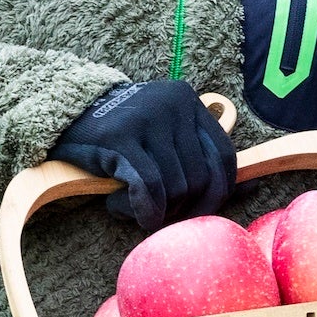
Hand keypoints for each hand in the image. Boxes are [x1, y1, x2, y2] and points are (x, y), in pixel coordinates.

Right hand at [50, 80, 235, 232]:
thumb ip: (201, 160)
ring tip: (132, 206)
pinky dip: (144, 211)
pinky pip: (148, 187)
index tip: (197, 212)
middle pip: (200, 178)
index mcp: (188, 101)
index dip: (218, 194)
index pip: (224, 157)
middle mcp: (172, 104)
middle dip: (183, 208)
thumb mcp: (164, 139)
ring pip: (176, 187)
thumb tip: (252, 189)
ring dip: (156, 211)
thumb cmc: (120, 137)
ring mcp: (147, 118)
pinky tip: (127, 211)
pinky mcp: (120, 137)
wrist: (63, 115)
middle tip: (158, 214)